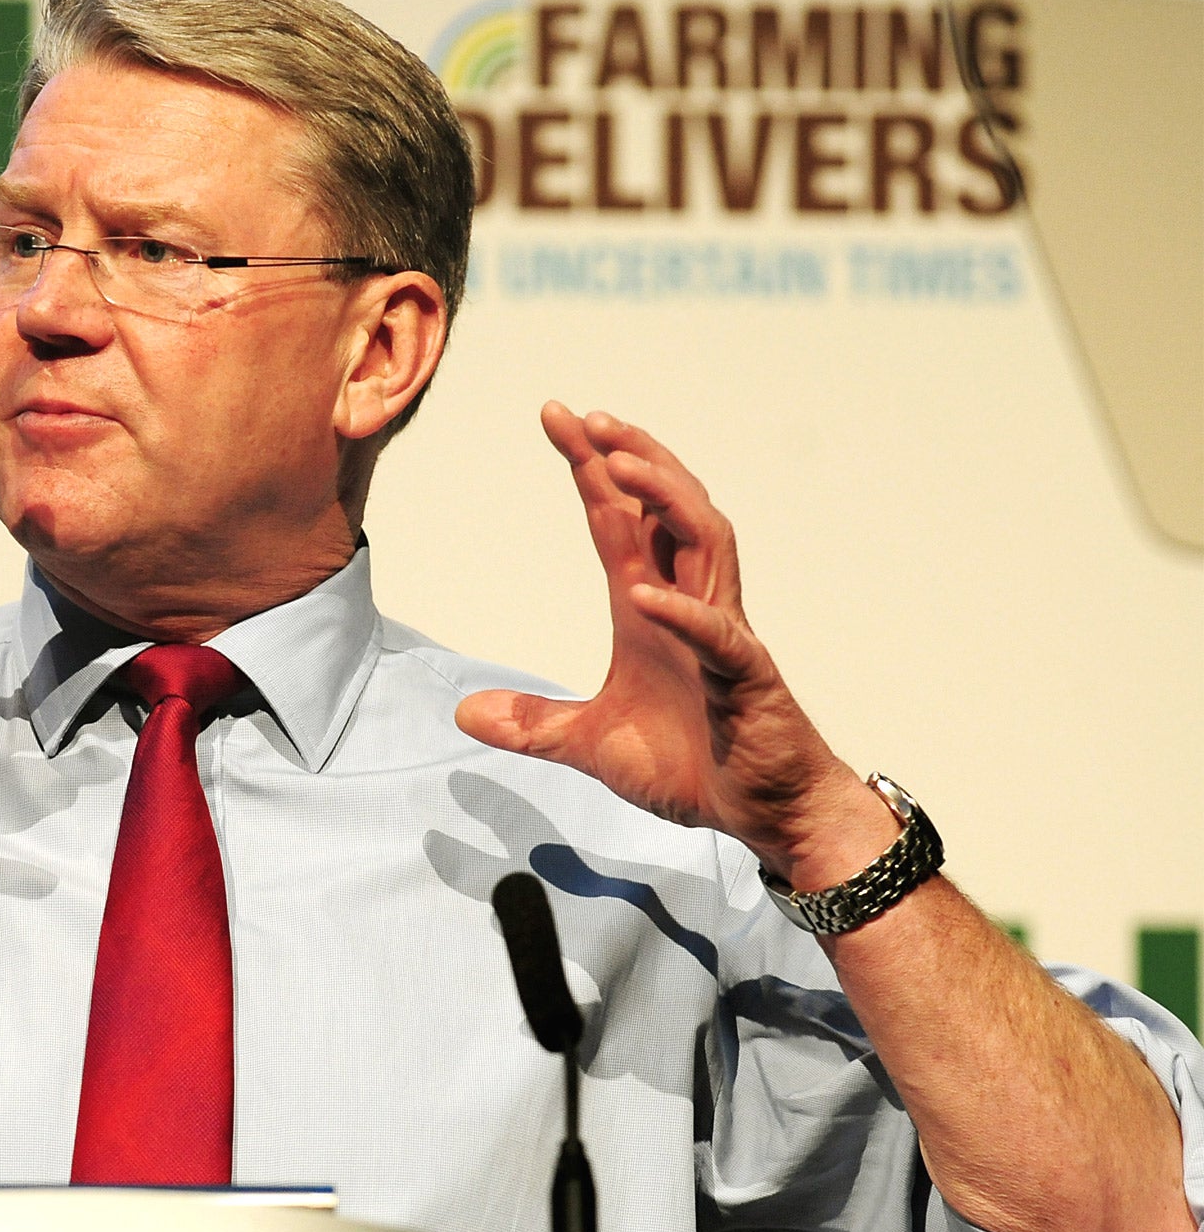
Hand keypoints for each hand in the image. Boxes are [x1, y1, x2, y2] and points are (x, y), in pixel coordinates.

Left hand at [456, 402, 889, 886]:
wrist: (767, 815)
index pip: (619, 522)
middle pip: (669, 509)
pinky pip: (720, 636)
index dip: (590, 467)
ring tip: (620, 466)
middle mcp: (690, 606)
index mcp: (650, 610)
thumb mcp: (594, 746)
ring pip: (706, 544)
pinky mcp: (749, 681)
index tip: (556, 416)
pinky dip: (682, 613)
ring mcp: (725, 637)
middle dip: (631, 457)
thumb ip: (533, 726)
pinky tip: (642, 596)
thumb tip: (464, 712)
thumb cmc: (696, 766)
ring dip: (665, 501)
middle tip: (587, 417)